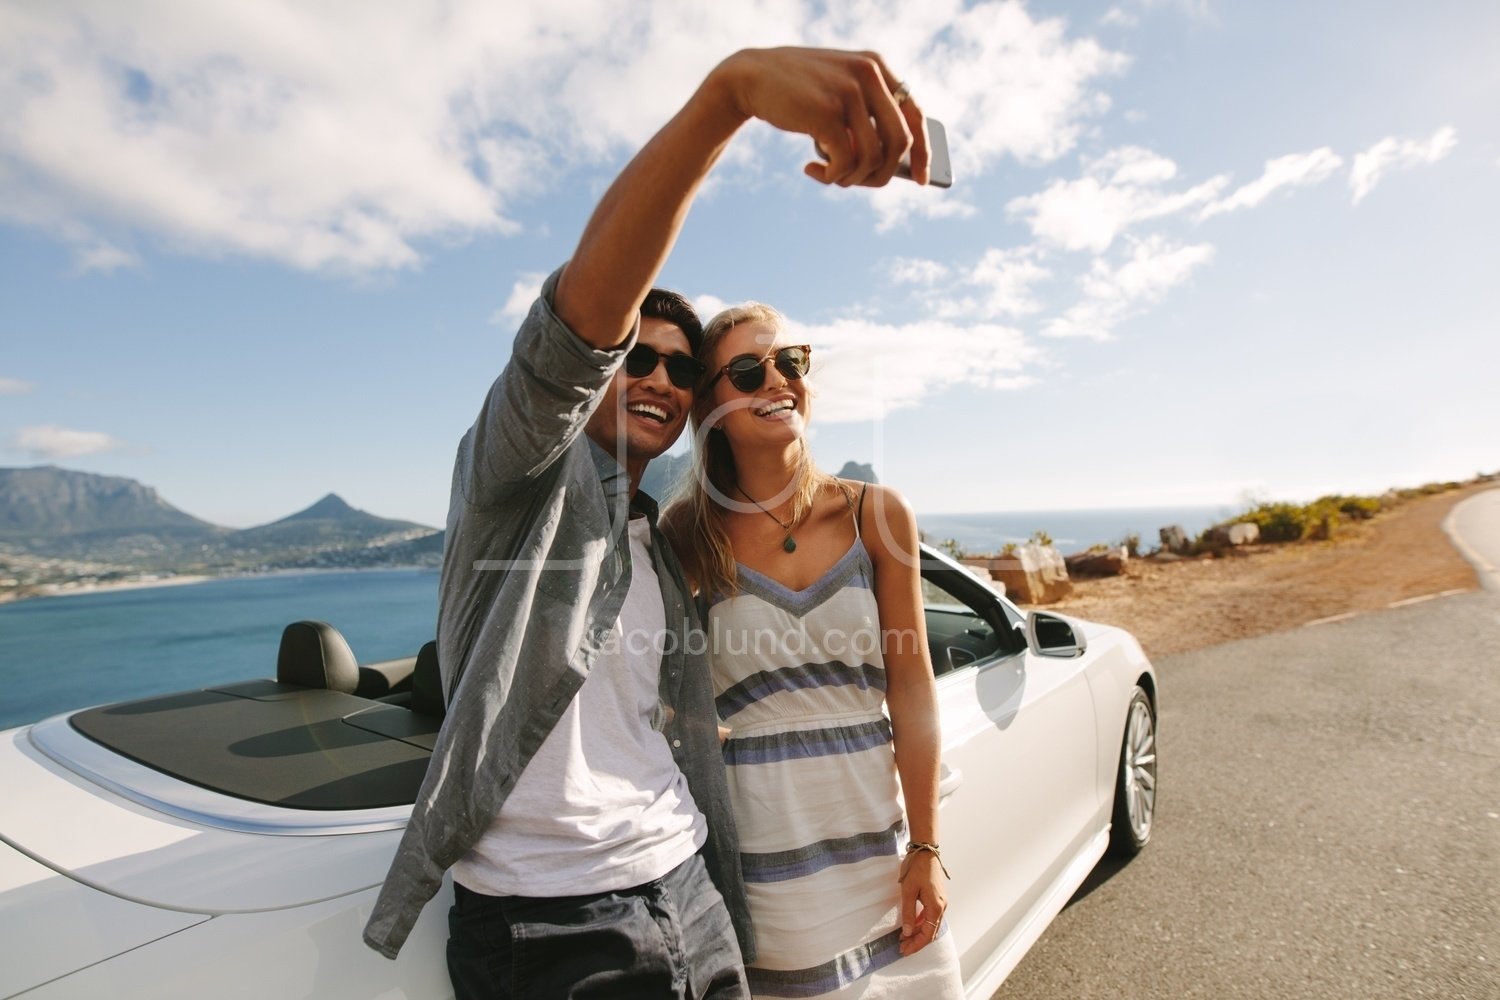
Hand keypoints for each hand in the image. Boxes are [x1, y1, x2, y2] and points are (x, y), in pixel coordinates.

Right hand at [711, 47, 929, 187]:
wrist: (751, 76)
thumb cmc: (798, 92)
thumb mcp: (837, 95)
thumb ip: (864, 119)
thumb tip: (890, 168)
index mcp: (876, 67)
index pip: (915, 114)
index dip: (924, 152)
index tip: (923, 180)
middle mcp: (868, 74)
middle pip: (900, 142)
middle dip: (882, 174)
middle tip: (855, 182)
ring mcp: (848, 92)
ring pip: (873, 158)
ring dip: (852, 178)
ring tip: (831, 175)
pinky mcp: (827, 112)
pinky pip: (846, 162)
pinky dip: (832, 176)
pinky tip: (812, 169)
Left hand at [897, 850, 947, 955]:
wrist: (925, 851)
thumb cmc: (916, 868)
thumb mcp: (908, 891)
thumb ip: (908, 913)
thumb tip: (907, 932)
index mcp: (936, 907)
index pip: (928, 934)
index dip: (916, 944)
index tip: (904, 950)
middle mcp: (942, 907)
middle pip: (931, 932)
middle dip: (917, 941)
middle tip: (902, 948)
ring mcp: (941, 902)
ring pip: (931, 924)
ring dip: (919, 933)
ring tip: (904, 939)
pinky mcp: (937, 897)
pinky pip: (930, 916)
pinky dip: (921, 923)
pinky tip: (912, 926)